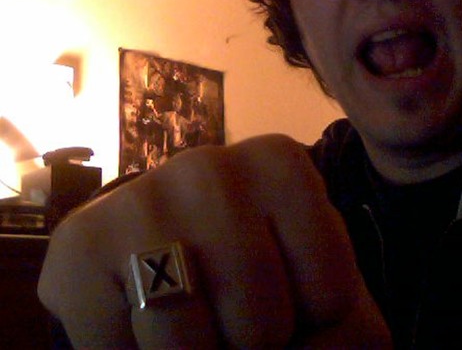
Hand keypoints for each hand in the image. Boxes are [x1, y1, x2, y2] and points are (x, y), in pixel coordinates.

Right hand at [38, 135, 390, 347]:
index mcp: (279, 163)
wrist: (158, 252)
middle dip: (253, 344)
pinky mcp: (81, 243)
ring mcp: (142, 197)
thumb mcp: (322, 293)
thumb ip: (348, 333)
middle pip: (262, 322)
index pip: (329, 294)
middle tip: (231, 310)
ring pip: (193, 347)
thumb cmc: (254, 270)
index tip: (289, 293)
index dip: (311, 321)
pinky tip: (142, 322)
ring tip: (192, 318)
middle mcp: (209, 164)